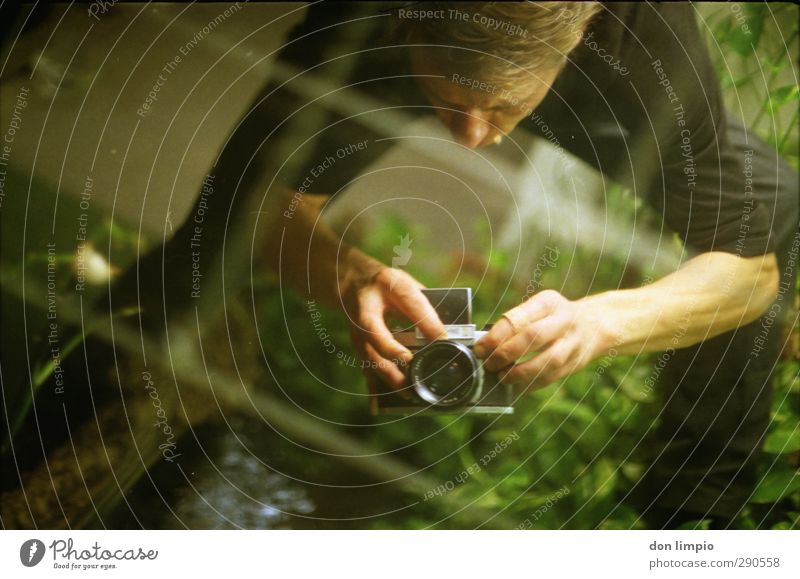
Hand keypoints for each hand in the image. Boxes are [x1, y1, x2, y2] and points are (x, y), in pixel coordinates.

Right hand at [342, 266, 445, 387]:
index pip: (410, 301)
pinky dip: (373, 389)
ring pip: (370, 358)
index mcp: (386, 286)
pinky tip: (378, 408)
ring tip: (410, 393)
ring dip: (389, 377)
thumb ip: (425, 305)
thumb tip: (449, 333)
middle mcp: (368, 310)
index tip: (444, 341)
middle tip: (416, 372)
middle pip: (378, 337)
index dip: (427, 322)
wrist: (351, 283)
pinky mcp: (358, 347)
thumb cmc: (386, 285)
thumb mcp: (407, 284)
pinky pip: (366, 369)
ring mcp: (358, 332)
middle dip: (396, 356)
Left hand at [473, 290, 608, 390]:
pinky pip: (551, 377)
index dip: (496, 336)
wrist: (596, 324)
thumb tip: (485, 345)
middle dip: (506, 353)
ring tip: (502, 377)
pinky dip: (530, 384)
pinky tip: (516, 386)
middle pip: (532, 337)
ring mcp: (573, 343)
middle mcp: (564, 321)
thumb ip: (515, 322)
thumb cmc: (553, 317)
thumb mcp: (538, 308)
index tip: (480, 348)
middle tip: (489, 364)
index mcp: (548, 302)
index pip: (519, 318)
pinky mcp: (575, 364)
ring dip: (519, 373)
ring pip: (546, 361)